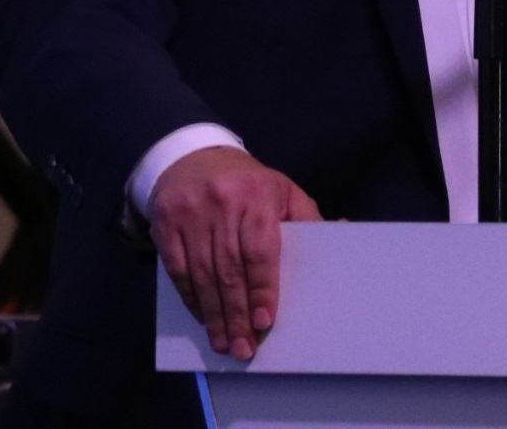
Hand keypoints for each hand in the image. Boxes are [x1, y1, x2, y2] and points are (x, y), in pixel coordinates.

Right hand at [149, 145, 321, 359]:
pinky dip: (191, 298)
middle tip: (244, 348)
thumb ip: (306, 217)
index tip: (265, 320)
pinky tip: (203, 318)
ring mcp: (189, 213)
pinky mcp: (165, 224)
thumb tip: (341, 233)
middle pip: (230, 268)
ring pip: (202, 274)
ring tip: (224, 342)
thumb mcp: (282, 191)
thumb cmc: (248, 183)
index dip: (262, 288)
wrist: (194, 158)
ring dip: (214, 314)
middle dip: (237, 314)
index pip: (259, 249)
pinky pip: (178, 271)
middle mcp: (221, 202)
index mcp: (256, 193)